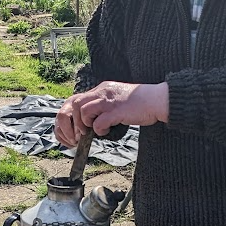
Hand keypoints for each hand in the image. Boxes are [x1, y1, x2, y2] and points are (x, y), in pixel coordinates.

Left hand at [54, 81, 168, 146]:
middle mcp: (102, 92)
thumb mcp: (115, 99)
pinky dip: (99, 130)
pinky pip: (100, 122)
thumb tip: (90, 122)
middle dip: (72, 123)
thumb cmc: (139, 103)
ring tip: (91, 133)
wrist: (158, 99)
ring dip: (84, 125)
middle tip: (78, 135)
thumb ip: (102, 106)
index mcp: (100, 89)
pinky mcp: (118, 111)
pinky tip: (106, 132)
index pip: (74, 99)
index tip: (72, 130)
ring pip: (83, 111)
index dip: (68, 116)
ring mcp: (109, 101)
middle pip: (74, 104)